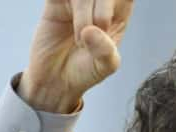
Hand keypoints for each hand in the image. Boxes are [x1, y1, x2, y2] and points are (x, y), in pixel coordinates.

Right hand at [19, 0, 134, 112]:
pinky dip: (68, 7)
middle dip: (103, 12)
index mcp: (117, 14)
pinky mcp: (55, 1)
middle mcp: (98, 3)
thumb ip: (106, 51)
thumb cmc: (85, 71)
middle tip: (97, 34)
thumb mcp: (104, 67)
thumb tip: (91, 30)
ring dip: (84, 16)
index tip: (109, 25)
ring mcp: (76, 0)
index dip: (120, 2)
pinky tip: (65, 23)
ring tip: (80, 41)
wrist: (56, 80)